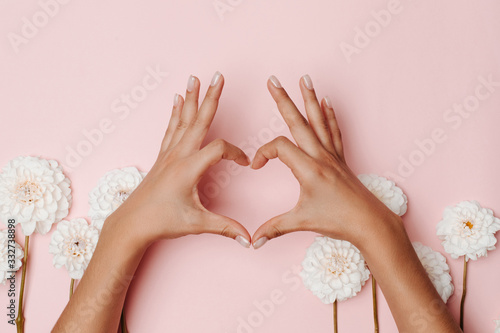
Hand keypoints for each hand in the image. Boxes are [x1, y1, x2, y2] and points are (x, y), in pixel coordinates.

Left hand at [106, 72, 251, 247]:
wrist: (131, 224)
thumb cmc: (162, 222)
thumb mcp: (197, 224)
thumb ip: (226, 228)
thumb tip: (249, 239)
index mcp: (188, 169)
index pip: (219, 149)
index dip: (236, 154)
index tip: (245, 164)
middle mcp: (177, 156)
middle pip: (198, 120)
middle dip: (210, 97)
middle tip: (217, 75)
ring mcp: (168, 154)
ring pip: (183, 120)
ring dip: (191, 99)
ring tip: (195, 78)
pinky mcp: (162, 157)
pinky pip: (171, 129)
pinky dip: (175, 113)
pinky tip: (177, 100)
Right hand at [251, 75, 400, 248]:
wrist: (369, 223)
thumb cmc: (338, 221)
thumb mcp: (301, 222)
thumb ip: (274, 228)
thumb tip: (252, 241)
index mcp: (308, 169)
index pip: (279, 147)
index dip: (263, 154)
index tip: (256, 167)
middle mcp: (320, 156)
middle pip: (298, 122)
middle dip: (283, 100)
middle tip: (273, 80)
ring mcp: (332, 155)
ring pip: (318, 120)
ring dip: (309, 99)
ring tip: (304, 79)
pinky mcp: (340, 159)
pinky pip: (333, 131)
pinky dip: (329, 115)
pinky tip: (326, 102)